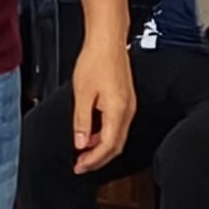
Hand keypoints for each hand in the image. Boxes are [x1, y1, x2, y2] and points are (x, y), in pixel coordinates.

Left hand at [68, 38, 134, 173]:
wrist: (107, 41)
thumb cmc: (95, 61)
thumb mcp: (82, 93)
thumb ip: (82, 121)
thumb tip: (80, 143)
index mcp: (118, 111)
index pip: (108, 146)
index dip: (94, 161)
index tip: (80, 167)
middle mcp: (127, 111)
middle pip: (116, 146)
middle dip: (98, 159)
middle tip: (81, 165)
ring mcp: (129, 106)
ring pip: (117, 136)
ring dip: (101, 147)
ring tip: (83, 151)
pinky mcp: (126, 100)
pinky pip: (117, 125)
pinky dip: (105, 134)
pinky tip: (92, 133)